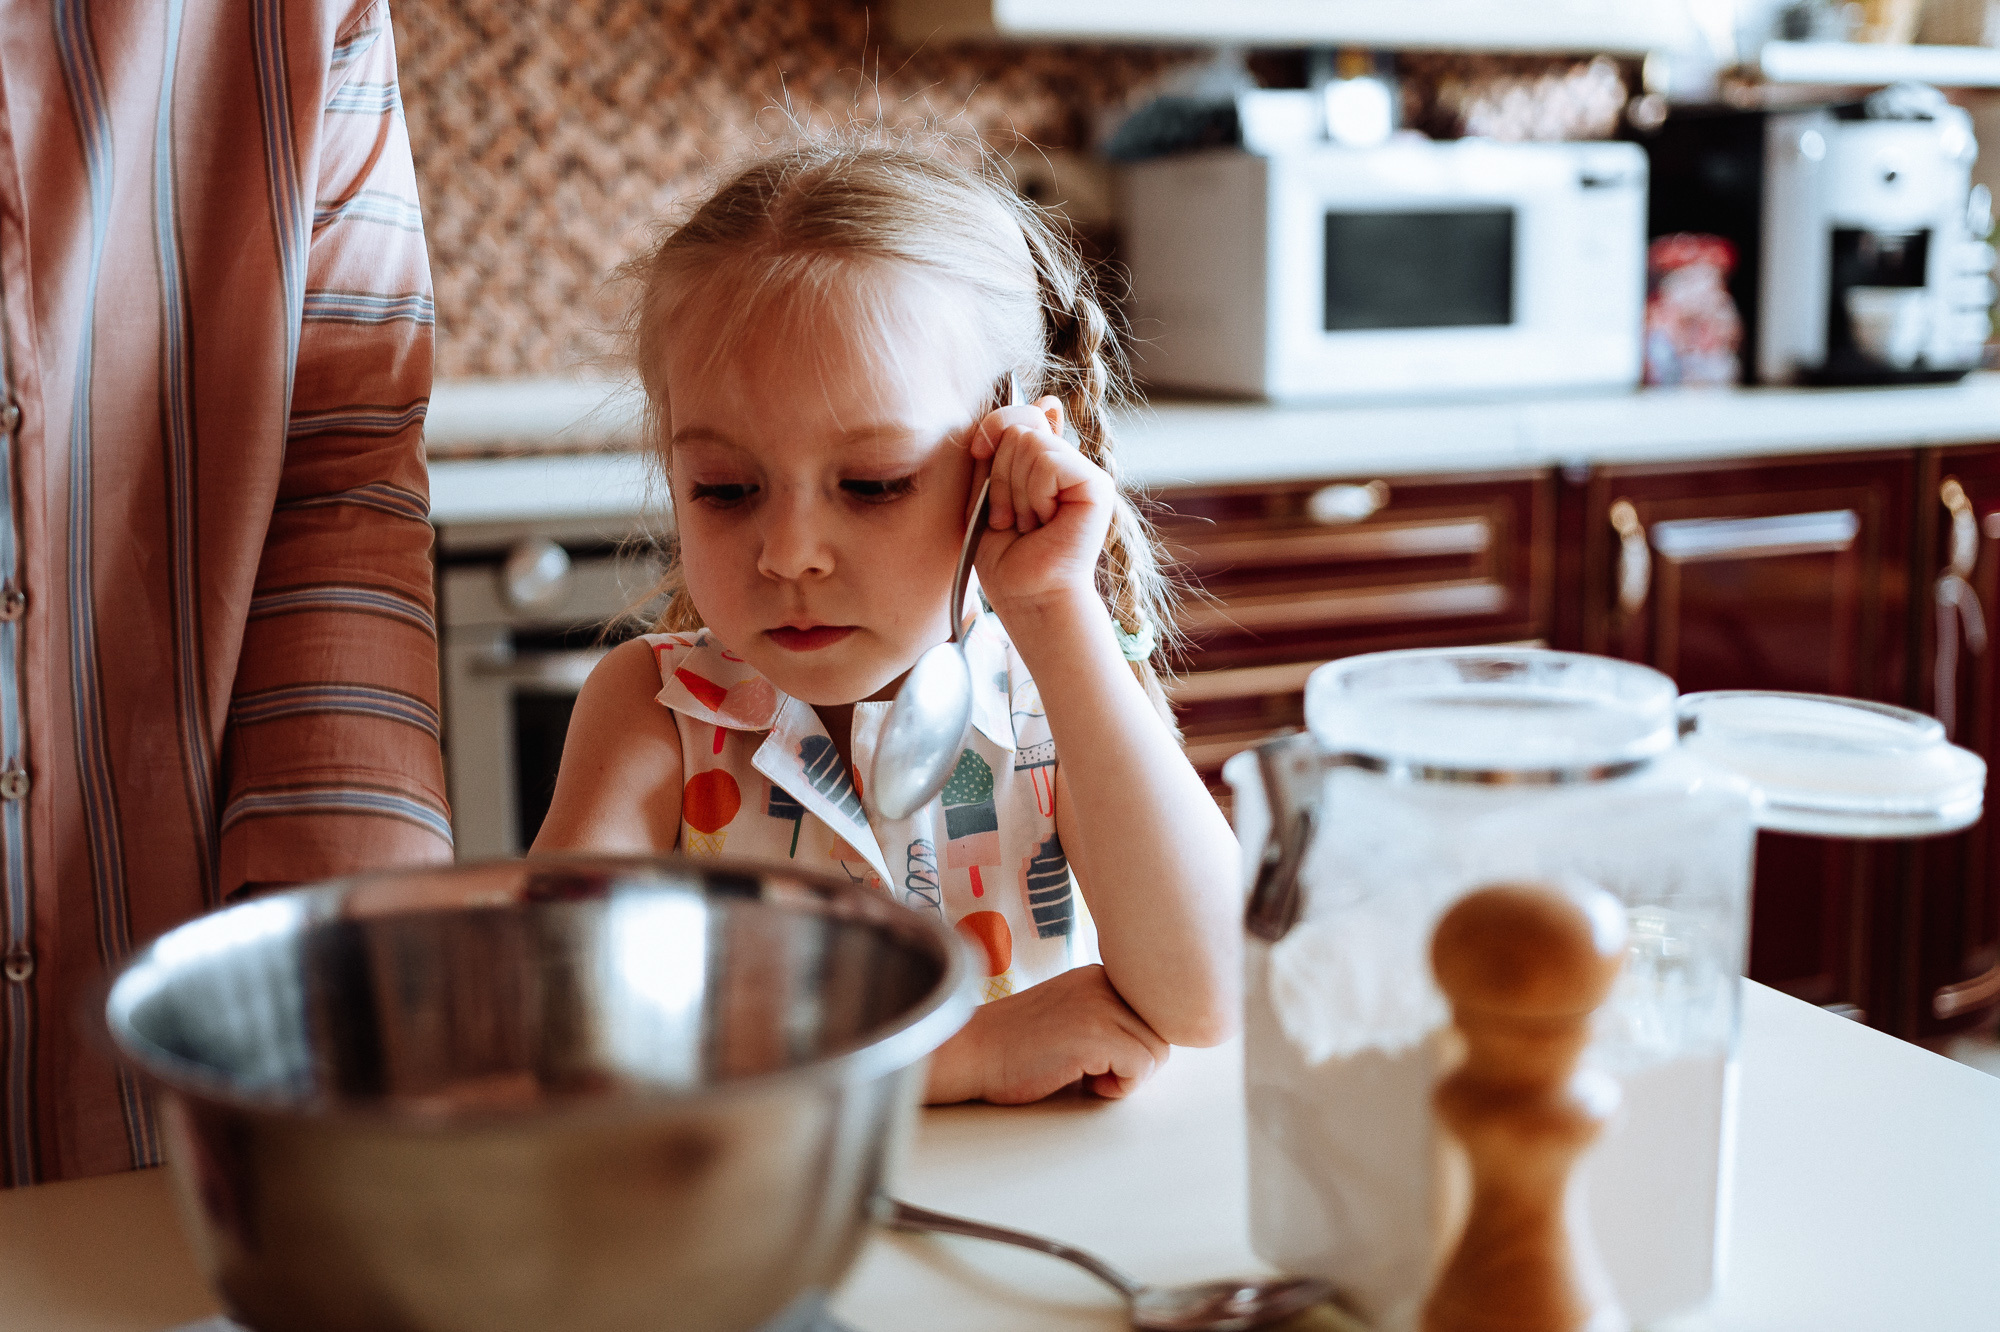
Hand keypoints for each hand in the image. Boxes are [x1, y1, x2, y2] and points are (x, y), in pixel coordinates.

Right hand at [923, 964, 1170, 1104]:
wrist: (970, 1052)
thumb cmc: (1014, 1047)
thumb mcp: (1071, 1016)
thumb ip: (1108, 1019)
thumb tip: (1156, 1046)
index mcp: (1098, 975)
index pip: (1152, 1013)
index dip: (1133, 1046)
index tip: (1100, 1059)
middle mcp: (1102, 981)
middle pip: (1160, 1032)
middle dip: (1135, 1062)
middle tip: (1094, 1071)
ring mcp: (1099, 1004)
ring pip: (1156, 1051)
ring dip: (1128, 1076)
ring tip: (1087, 1075)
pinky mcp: (1095, 1033)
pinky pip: (1141, 1068)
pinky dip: (1119, 1087)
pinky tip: (1084, 1081)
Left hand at [967, 397, 1113, 620]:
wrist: (1025, 594)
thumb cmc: (1005, 554)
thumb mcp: (988, 489)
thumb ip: (1005, 445)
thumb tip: (1047, 401)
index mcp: (1043, 460)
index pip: (1018, 413)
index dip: (992, 434)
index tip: (982, 467)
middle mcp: (1066, 461)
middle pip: (1018, 426)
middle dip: (1000, 477)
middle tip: (1012, 518)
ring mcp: (1084, 472)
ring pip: (1030, 443)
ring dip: (1015, 492)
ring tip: (1028, 525)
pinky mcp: (1097, 486)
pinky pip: (1049, 461)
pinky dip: (1034, 495)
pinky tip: (1045, 523)